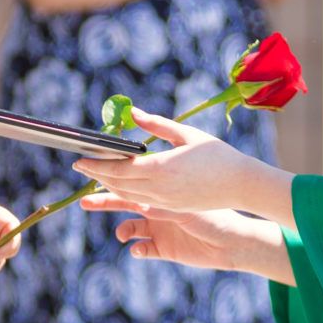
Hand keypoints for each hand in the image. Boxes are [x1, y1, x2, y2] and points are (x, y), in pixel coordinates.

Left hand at [71, 110, 278, 216]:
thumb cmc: (217, 155)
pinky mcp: (172, 209)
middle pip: (119, 184)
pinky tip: (121, 187)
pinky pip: (141, 202)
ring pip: (129, 195)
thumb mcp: (186, 134)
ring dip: (110, 185)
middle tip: (81, 166)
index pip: (120, 169)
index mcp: (162, 168)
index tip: (80, 160)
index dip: (97, 165)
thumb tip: (132, 113)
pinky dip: (127, 194)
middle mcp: (159, 189)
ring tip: (97, 175)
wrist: (242, 185)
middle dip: (98, 175)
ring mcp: (165, 202)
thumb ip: (156, 125)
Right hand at [84, 198, 287, 280]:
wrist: (234, 238)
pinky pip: (144, 249)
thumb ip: (165, 188)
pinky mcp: (164, 248)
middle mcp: (156, 209)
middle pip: (123, 203)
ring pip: (130, 228)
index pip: (132, 181)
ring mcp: (159, 230)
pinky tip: (137, 249)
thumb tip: (144, 179)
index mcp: (161, 190)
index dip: (113, 178)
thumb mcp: (189, 194)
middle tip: (85, 202)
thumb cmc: (217, 208)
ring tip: (122, 234)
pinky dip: (138, 249)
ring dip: (122, 230)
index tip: (96, 172)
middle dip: (103, 202)